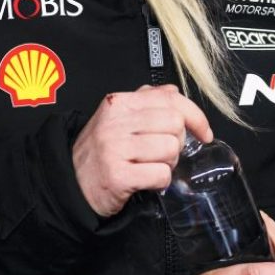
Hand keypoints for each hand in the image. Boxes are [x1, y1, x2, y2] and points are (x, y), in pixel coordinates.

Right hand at [72, 84, 211, 217]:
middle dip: (177, 143)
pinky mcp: (117, 176)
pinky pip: (160, 175)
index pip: (171, 99)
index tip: (203, 132)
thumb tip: (173, 91)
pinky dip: (160, 182)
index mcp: (118, 103)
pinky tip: (147, 181)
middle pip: (175, 125)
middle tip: (162, 153)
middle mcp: (115, 122)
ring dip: (168, 164)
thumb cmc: (98, 152)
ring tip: (150, 166)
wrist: (71, 183)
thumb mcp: (116, 118)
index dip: (196, 117)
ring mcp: (115, 148)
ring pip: (170, 149)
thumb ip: (145, 101)